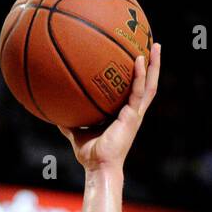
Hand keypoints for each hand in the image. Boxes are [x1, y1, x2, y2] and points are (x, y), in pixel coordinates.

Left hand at [60, 43, 160, 170]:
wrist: (98, 167)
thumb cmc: (90, 155)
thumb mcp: (76, 134)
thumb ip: (69, 123)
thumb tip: (55, 113)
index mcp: (124, 114)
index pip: (134, 90)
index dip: (138, 75)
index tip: (138, 56)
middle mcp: (133, 112)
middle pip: (147, 83)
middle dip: (152, 64)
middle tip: (153, 44)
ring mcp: (135, 113)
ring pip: (149, 84)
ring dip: (154, 65)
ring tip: (156, 45)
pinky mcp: (133, 116)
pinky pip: (138, 92)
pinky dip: (140, 75)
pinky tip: (139, 60)